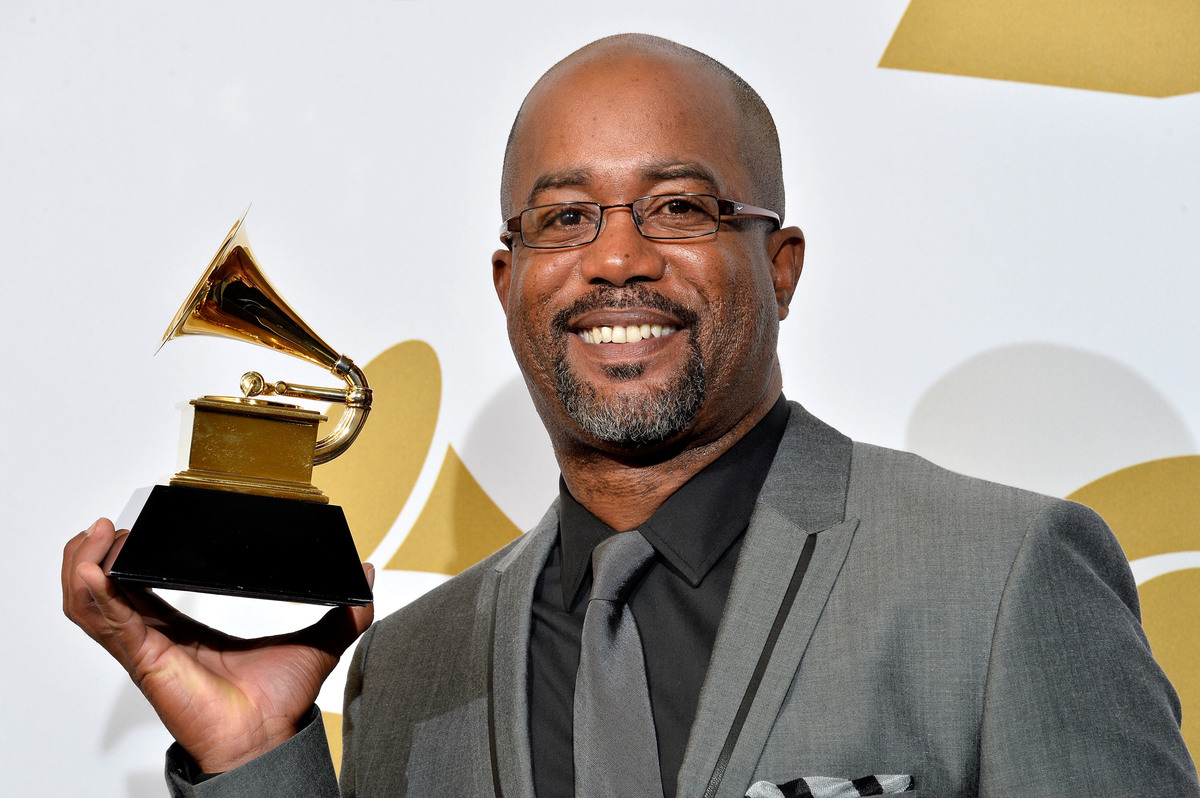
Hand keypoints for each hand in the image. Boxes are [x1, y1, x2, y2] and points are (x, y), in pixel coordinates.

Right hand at [62, 518, 374, 772]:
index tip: (135, 529)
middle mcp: (156, 637)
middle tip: (110, 526)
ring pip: (92, 603)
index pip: (141, 586)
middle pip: (105, 590)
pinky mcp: (145, 659)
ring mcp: (145, 648)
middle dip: (97, 554)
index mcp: (183, 629)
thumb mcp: (319, 640)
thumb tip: (365, 576)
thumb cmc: (278, 704)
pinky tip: (95, 569)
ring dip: (85, 566)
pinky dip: (93, 592)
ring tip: (95, 536)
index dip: (131, 557)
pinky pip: (106, 622)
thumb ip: (344, 610)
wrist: (267, 739)